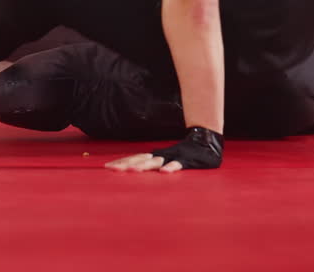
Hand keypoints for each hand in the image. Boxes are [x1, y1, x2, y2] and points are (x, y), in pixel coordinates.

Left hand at [104, 126, 223, 172]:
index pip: (135, 158)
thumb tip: (135, 169)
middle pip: (141, 160)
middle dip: (127, 165)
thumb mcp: (166, 159)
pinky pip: (179, 164)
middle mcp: (162, 155)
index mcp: (156, 155)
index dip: (122, 162)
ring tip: (133, 171)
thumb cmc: (183, 153)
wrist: (205, 141)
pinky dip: (171, 167)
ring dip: (145, 166)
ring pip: (157, 161)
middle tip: (112, 169)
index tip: (107, 167)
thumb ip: (153, 164)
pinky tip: (164, 172)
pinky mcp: (187, 160)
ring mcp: (174, 156)